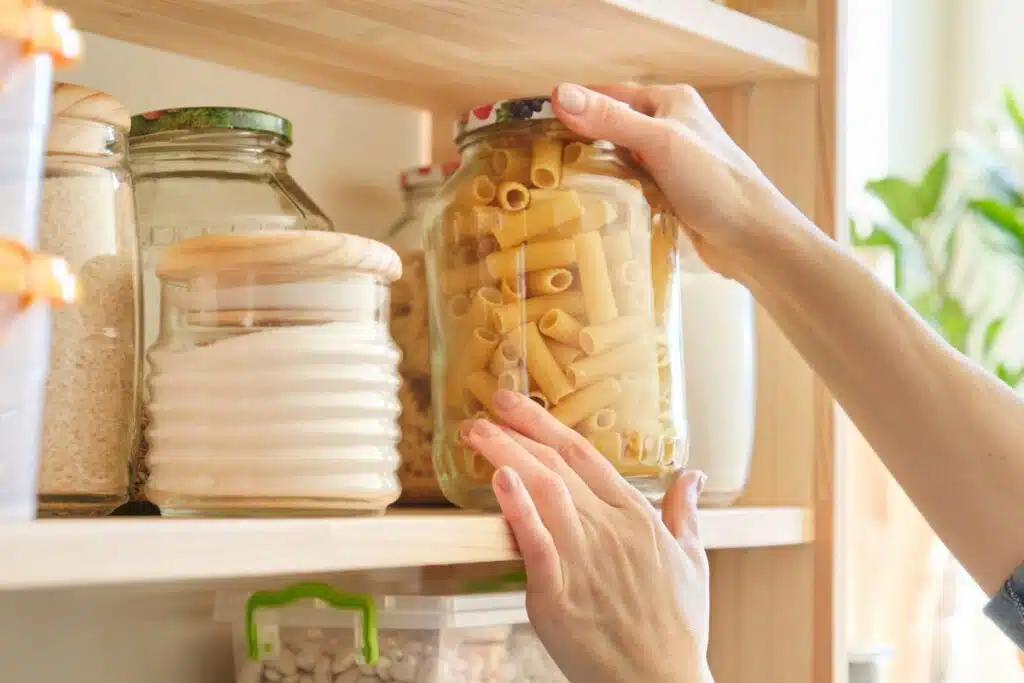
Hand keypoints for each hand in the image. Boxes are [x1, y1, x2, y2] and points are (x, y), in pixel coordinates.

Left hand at [459, 390, 711, 682]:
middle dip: (518, 430)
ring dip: (507, 455)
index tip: (516, 403)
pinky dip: (518, 508)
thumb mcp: (693, 561)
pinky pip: (536, 542)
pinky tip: (501, 479)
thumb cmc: (676, 627)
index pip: (585, 456)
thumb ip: (686, 513)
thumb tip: (694, 475)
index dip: (546, 424)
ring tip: (478, 432)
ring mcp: (584, 559)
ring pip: (544, 491)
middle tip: (487, 406)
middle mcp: (609, 530)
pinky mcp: (559, 593)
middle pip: (557, 466)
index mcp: (636, 517)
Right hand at [550, 82, 803, 281]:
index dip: (576, 107)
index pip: (610, 95)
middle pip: (612, 129)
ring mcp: (671, 163)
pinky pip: (631, 187)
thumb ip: (610, 119)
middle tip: (543, 162)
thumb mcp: (659, 143)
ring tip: (561, 186)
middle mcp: (671, 127)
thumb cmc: (716, 184)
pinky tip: (594, 207)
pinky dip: (613, 195)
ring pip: (620, 161)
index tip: (539, 126)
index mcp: (671, 101)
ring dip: (597, 173)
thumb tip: (560, 95)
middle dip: (582, 143)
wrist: (754, 239)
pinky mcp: (671, 194)